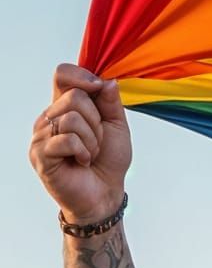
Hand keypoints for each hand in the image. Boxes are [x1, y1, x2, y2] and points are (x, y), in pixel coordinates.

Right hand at [29, 63, 132, 224]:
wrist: (105, 193)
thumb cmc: (109, 160)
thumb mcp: (117, 126)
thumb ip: (111, 102)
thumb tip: (107, 80)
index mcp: (65, 106)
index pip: (62, 74)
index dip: (82, 76)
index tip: (99, 89)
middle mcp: (49, 117)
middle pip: (74, 96)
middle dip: (96, 121)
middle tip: (97, 141)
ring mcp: (41, 135)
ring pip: (71, 118)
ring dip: (92, 140)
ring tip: (90, 154)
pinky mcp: (39, 154)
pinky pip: (66, 139)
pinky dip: (84, 152)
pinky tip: (82, 162)